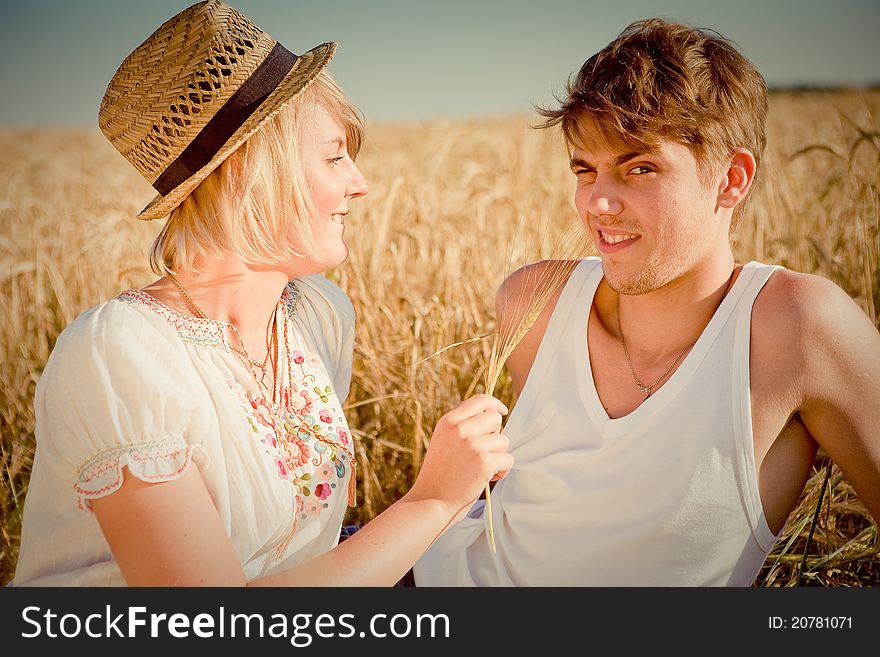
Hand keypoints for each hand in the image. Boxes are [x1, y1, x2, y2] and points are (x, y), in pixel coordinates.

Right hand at [407, 394, 513, 518]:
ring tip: (482, 469)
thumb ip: (462, 427)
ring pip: (503, 440)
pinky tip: (489, 478)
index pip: (479, 400)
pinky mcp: (484, 461)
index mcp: (448, 421)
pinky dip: (503, 470)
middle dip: (495, 435)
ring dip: (499, 455)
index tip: (502, 411)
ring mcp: (472, 444)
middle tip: (484, 453)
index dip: (495, 404)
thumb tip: (493, 417)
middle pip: (495, 418)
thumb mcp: (443, 441)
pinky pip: (508, 459)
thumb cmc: (439, 475)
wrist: (430, 502)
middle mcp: (460, 429)